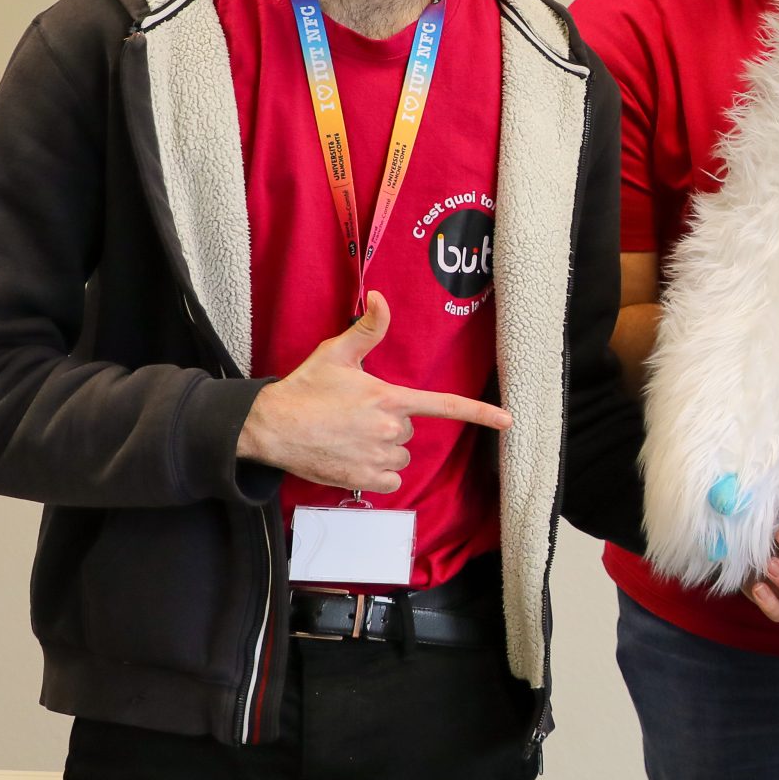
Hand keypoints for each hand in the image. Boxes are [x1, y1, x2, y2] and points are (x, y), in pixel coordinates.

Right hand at [235, 291, 511, 490]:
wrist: (270, 428)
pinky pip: (391, 482)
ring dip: (384, 451)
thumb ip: (366, 329)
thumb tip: (380, 297)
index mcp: (390, 398)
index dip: (480, 413)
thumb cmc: (304, 389)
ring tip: (350, 438)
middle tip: (356, 417)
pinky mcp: (364, 480)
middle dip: (390, 425)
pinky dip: (377, 474)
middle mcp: (390, 430)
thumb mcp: (335, 354)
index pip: (445, 406)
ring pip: (400, 457)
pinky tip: (352, 459)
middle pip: (409, 431)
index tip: (508, 420)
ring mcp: (378, 458)